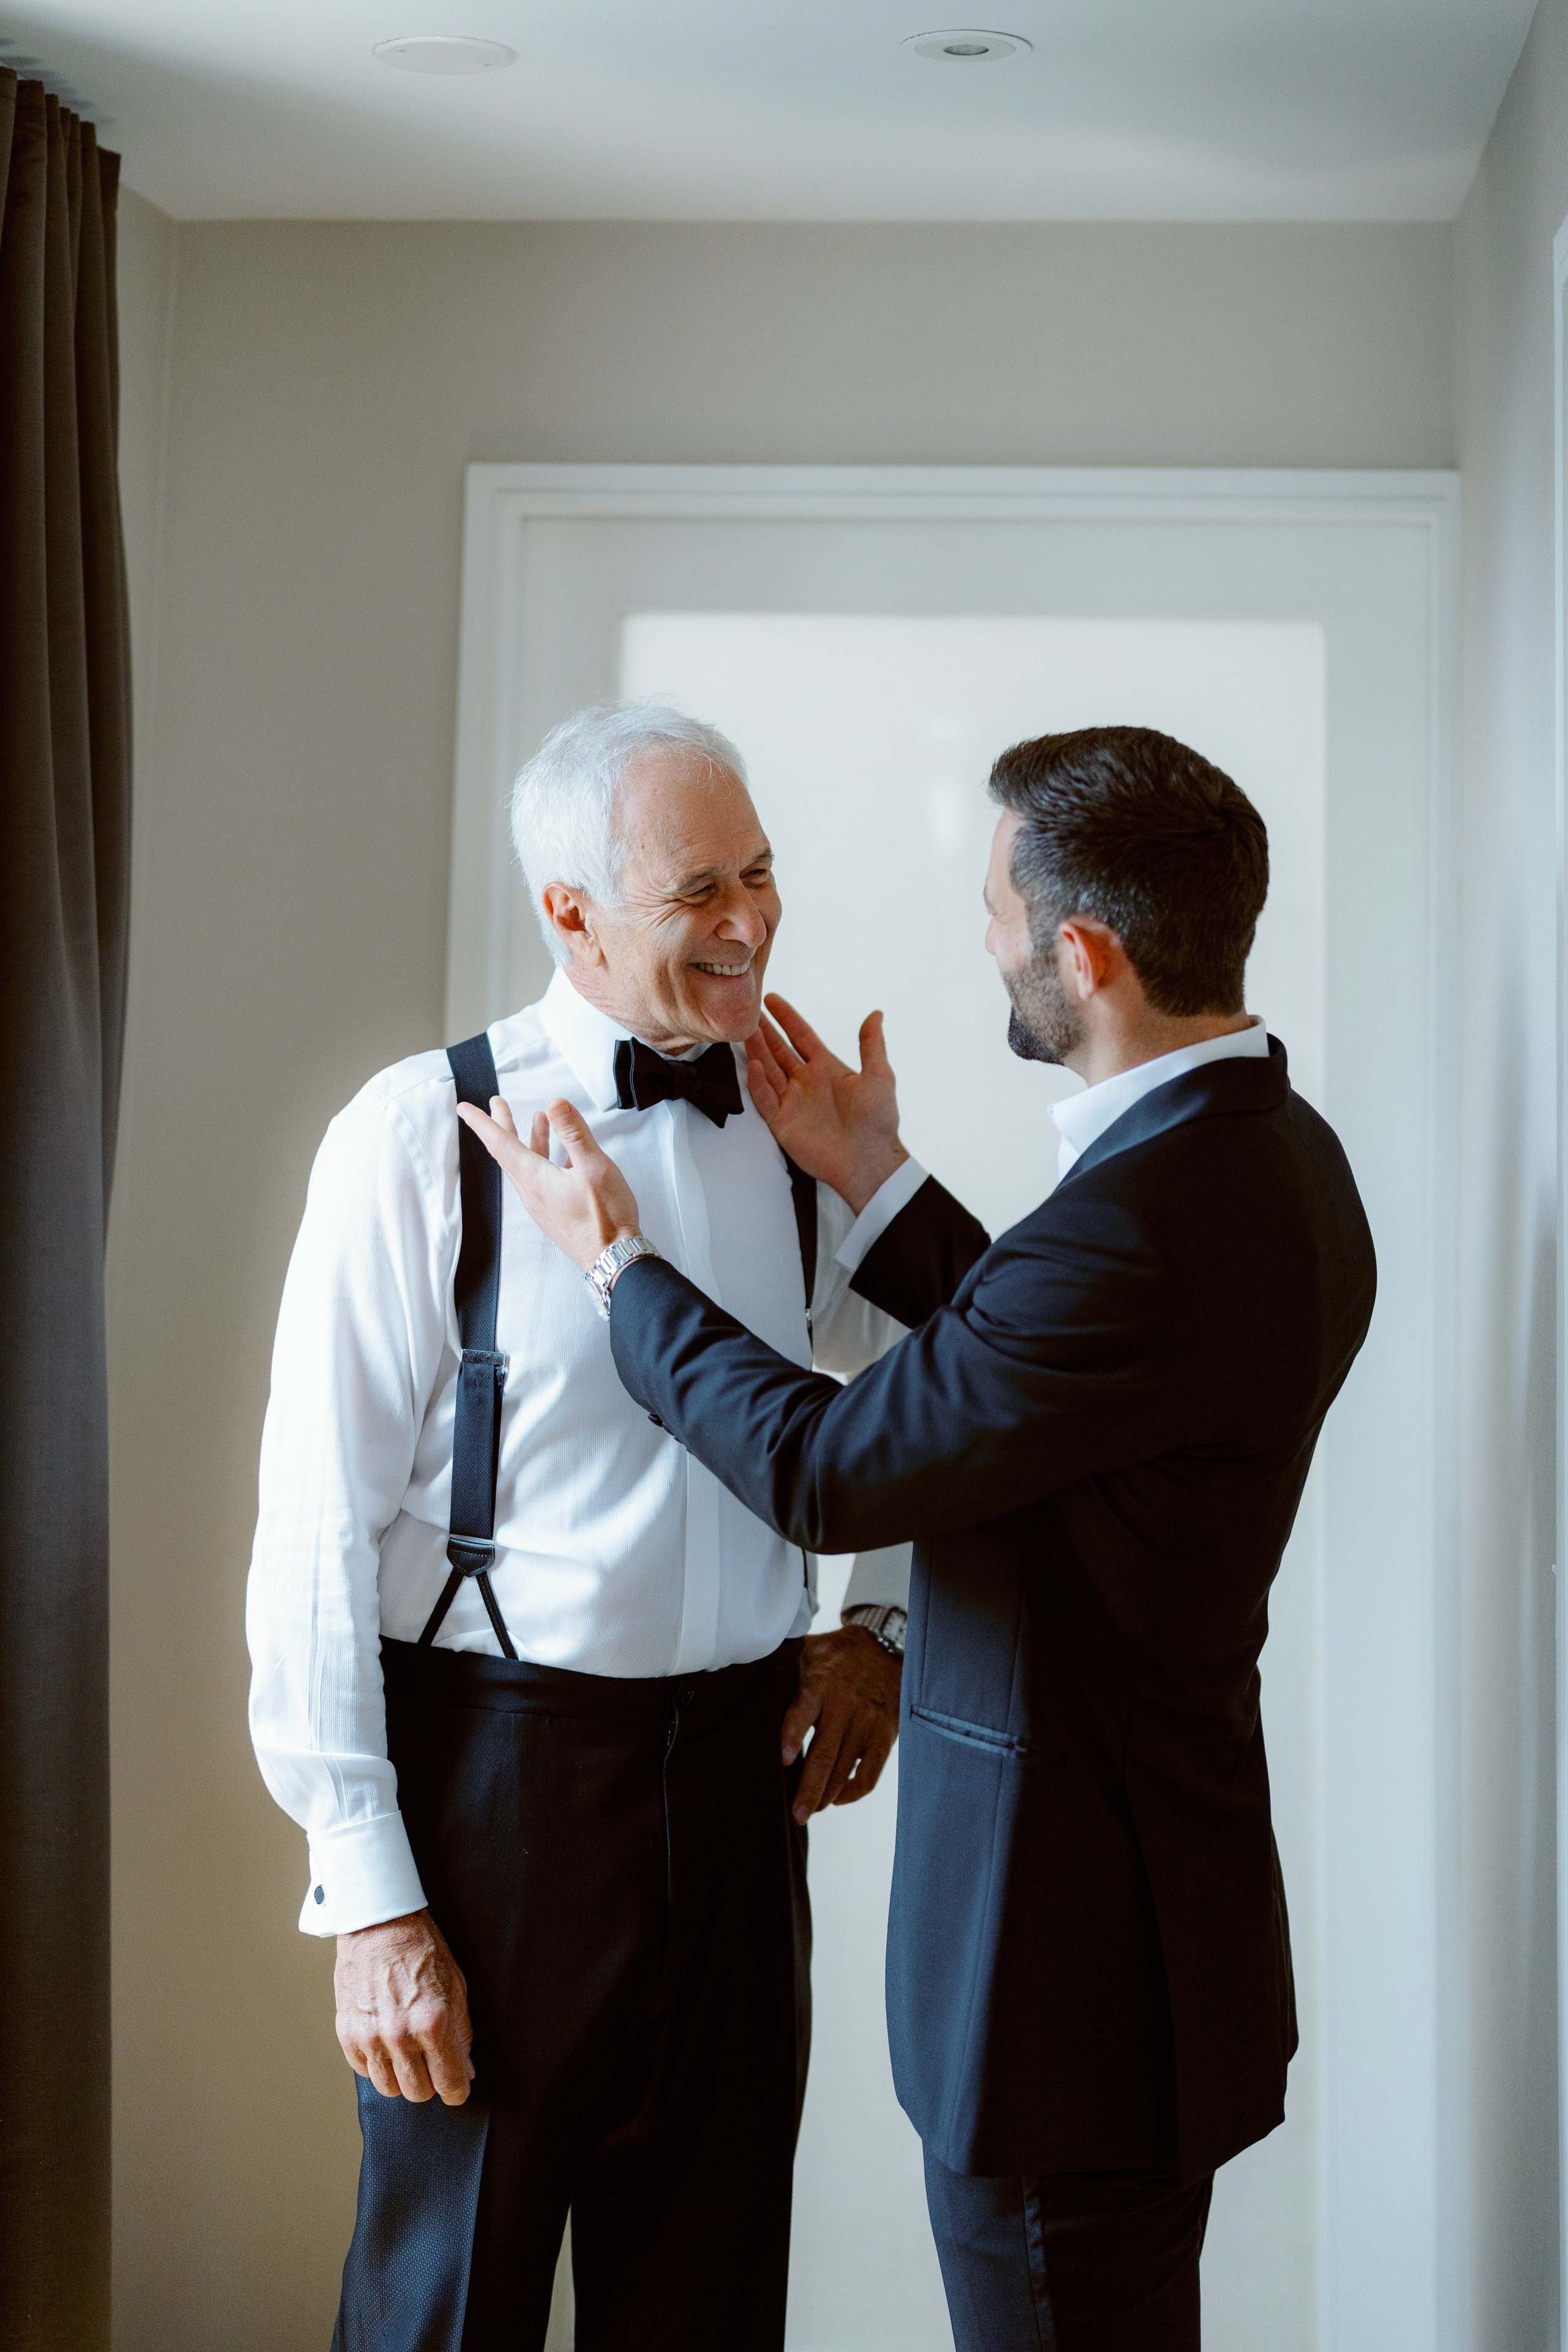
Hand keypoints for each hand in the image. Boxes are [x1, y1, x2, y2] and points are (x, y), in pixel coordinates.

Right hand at [334, 1909, 474, 2104]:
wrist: (379, 1924)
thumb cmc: (421, 1949)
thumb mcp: (455, 1985)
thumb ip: (461, 2032)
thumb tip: (465, 2070)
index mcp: (433, 2022)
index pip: (449, 2082)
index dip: (457, 2091)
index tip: (457, 2089)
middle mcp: (400, 2035)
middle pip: (418, 2092)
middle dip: (430, 2083)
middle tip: (431, 2064)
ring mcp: (370, 2036)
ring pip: (389, 2088)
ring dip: (401, 2077)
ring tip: (407, 2053)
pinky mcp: (347, 2033)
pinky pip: (364, 2071)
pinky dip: (377, 2064)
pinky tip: (385, 2042)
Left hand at [457, 1095, 639, 1272]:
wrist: (612, 1257)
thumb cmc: (606, 1218)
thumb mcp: (595, 1167)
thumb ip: (574, 1133)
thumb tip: (556, 1104)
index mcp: (535, 1178)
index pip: (500, 1142)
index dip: (481, 1122)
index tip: (464, 1109)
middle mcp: (531, 1191)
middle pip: (509, 1151)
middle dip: (502, 1124)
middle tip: (497, 1104)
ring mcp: (541, 1203)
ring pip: (525, 1164)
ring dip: (528, 1139)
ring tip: (537, 1120)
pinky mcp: (552, 1211)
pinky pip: (538, 1178)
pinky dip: (543, 1157)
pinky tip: (561, 1154)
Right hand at [746, 995, 908, 1214]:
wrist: (868, 1162)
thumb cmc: (877, 1122)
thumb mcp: (879, 1076)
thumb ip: (871, 1045)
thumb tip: (876, 1014)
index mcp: (827, 1069)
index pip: (802, 1036)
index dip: (787, 1018)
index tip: (771, 999)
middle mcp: (806, 1082)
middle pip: (779, 1050)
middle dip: (764, 1031)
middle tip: (747, 1012)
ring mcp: (792, 1101)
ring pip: (768, 1070)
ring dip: (756, 1051)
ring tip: (742, 1030)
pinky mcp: (782, 1122)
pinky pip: (765, 1098)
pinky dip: (757, 1083)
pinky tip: (754, 1065)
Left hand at [782, 1626, 901, 1822]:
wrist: (885, 1646)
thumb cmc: (835, 1654)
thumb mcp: (808, 1651)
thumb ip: (784, 1670)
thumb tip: (743, 1683)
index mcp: (821, 1682)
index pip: (804, 1709)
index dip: (793, 1734)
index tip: (785, 1759)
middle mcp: (846, 1703)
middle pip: (826, 1753)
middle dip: (809, 1788)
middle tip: (796, 1814)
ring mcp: (868, 1721)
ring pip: (846, 1769)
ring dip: (827, 1795)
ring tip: (809, 1810)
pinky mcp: (886, 1734)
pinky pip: (871, 1772)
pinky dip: (854, 1792)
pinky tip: (838, 1799)